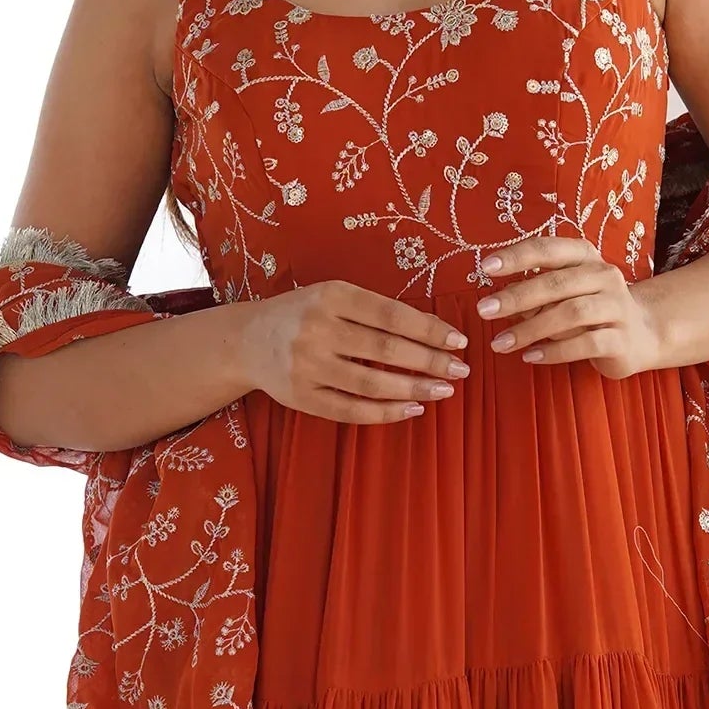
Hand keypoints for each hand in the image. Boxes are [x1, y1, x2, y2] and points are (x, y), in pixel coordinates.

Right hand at [241, 279, 470, 425]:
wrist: (248, 340)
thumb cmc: (304, 314)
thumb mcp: (333, 296)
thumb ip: (374, 310)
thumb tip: (434, 333)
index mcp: (330, 296)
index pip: (391, 315)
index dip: (429, 330)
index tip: (458, 341)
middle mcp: (317, 329)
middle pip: (386, 350)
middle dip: (430, 362)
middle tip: (460, 371)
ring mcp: (307, 366)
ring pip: (371, 383)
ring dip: (414, 389)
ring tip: (442, 391)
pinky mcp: (301, 397)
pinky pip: (351, 410)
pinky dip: (386, 412)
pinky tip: (412, 409)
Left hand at [469, 233, 669, 377]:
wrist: (643, 334)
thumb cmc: (592, 310)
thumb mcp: (564, 295)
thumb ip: (536, 294)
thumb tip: (501, 298)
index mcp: (586, 257)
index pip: (548, 249)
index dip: (517, 256)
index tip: (486, 267)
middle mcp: (604, 276)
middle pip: (556, 283)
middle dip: (516, 296)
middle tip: (484, 311)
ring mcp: (617, 307)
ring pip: (570, 313)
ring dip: (530, 328)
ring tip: (501, 343)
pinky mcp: (622, 339)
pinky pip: (585, 344)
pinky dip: (554, 351)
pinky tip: (530, 356)